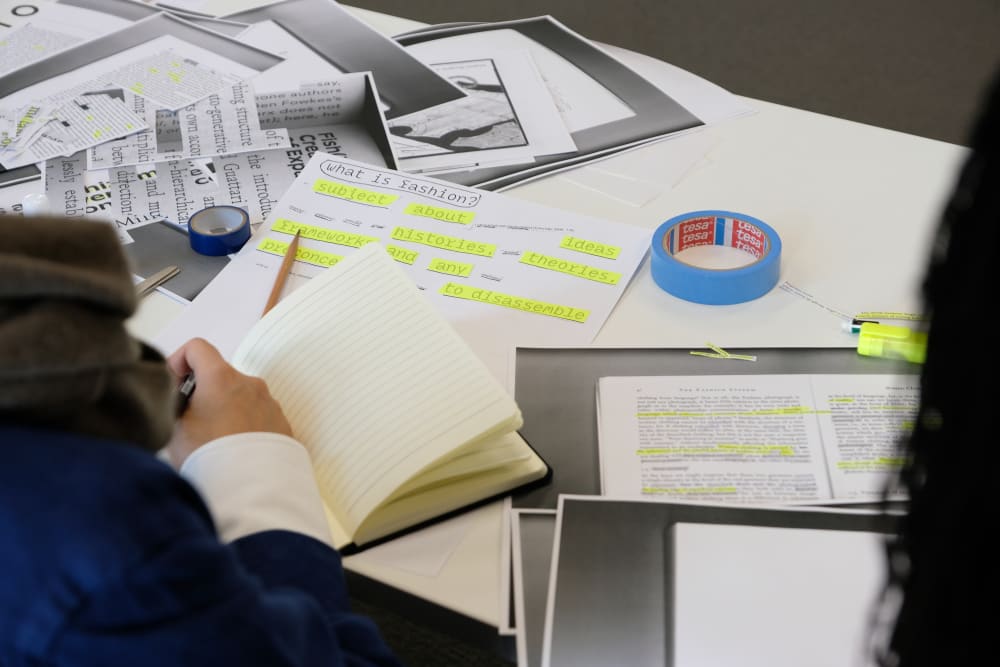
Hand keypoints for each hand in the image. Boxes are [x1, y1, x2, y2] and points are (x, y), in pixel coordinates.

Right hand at [165, 337, 292, 467]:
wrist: (250, 491)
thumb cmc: (209, 457)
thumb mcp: (174, 428)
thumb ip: (174, 402)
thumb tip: (177, 396)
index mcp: (222, 377)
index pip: (197, 347)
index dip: (179, 361)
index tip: (173, 385)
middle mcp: (250, 383)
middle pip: (220, 375)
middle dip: (203, 391)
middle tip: (190, 421)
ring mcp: (270, 403)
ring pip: (240, 397)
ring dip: (225, 409)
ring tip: (214, 441)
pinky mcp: (282, 423)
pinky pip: (258, 416)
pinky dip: (244, 425)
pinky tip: (235, 449)